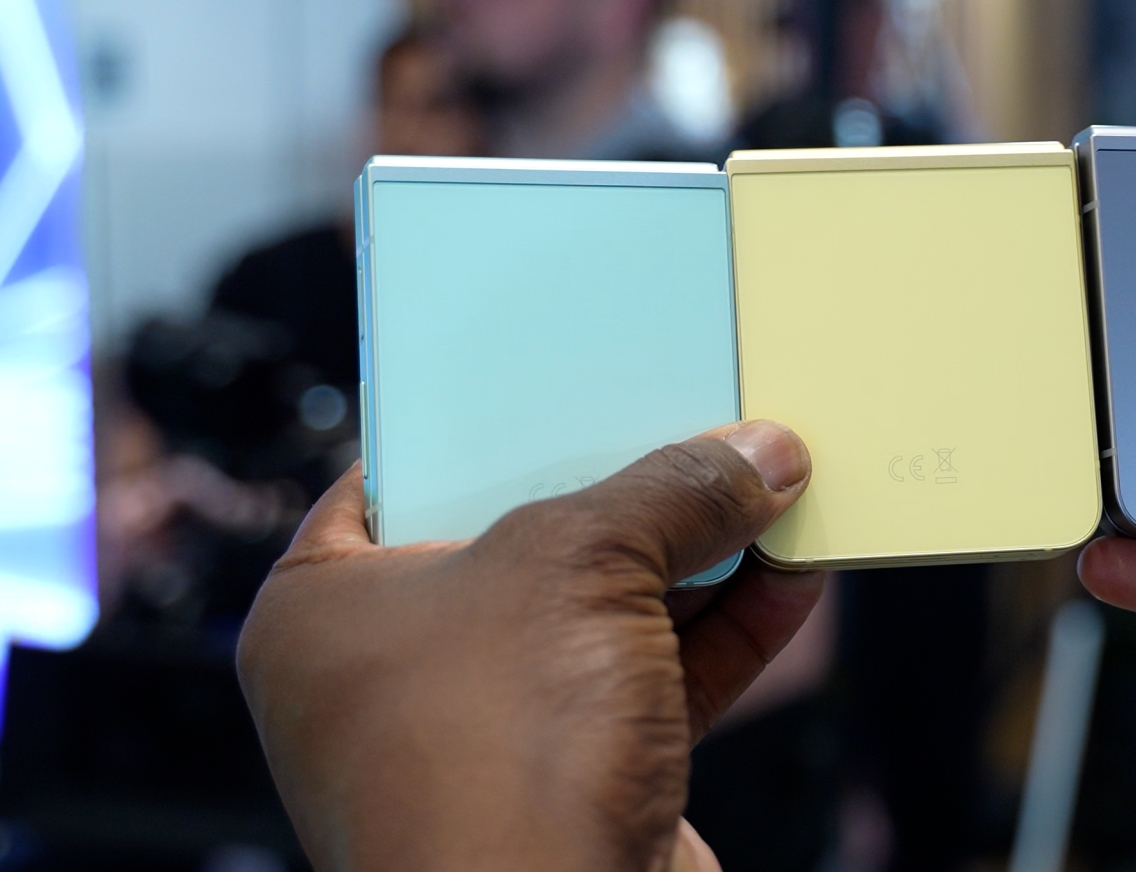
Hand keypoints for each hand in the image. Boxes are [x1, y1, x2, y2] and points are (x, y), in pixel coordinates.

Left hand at [238, 420, 820, 871]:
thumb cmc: (495, 758)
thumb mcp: (581, 568)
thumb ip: (671, 494)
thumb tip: (762, 454)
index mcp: (327, 608)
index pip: (406, 472)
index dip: (498, 414)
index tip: (577, 366)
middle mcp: (399, 671)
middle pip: (532, 537)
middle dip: (631, 485)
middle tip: (702, 414)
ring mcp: (493, 734)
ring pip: (609, 612)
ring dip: (699, 555)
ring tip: (775, 481)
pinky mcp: (579, 782)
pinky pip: (659, 680)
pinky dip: (727, 631)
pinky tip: (793, 575)